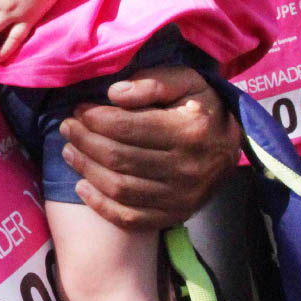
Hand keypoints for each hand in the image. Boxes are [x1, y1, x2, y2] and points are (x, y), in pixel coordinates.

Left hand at [60, 66, 239, 228]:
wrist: (233, 144)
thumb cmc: (201, 107)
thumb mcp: (186, 82)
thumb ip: (152, 83)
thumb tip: (113, 94)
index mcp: (188, 132)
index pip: (126, 128)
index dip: (94, 119)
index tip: (79, 110)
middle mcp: (186, 169)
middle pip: (118, 158)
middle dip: (84, 141)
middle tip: (68, 127)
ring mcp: (181, 197)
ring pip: (119, 188)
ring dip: (86, 169)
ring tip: (69, 151)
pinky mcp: (175, 216)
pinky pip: (130, 218)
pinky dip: (101, 206)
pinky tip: (82, 186)